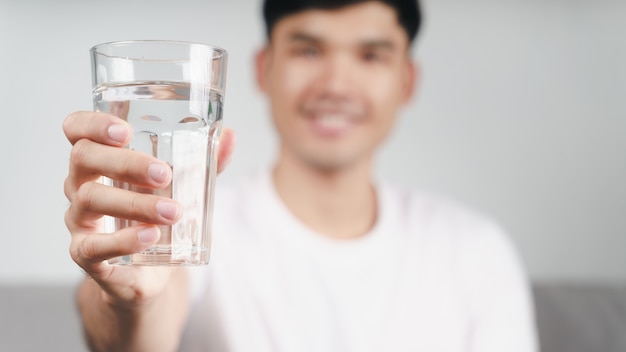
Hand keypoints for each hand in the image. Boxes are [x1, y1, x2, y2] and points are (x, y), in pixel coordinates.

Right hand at [63, 111, 234, 306]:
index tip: (125, 130)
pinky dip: (124, 240)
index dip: (92, 124)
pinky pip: (93, 245)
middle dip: (125, 162)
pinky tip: (151, 236)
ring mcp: (79, 220)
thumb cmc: (157, 215)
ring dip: (136, 203)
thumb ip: (204, 161)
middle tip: (164, 174)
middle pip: (83, 158)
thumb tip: (230, 135)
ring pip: (91, 200)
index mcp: (99, 160)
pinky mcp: (85, 254)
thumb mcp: (182, 185)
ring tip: (173, 212)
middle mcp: (80, 184)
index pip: (76, 129)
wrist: (147, 272)